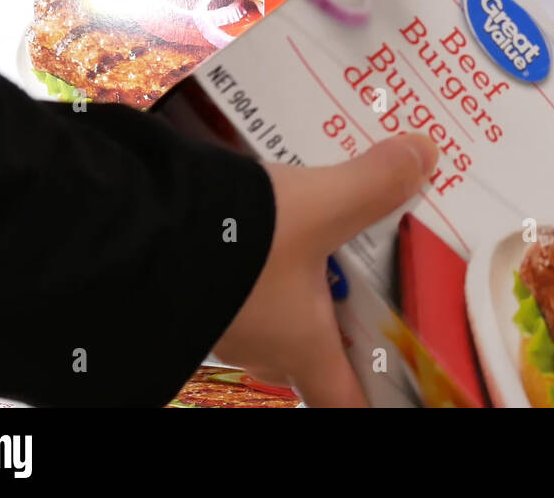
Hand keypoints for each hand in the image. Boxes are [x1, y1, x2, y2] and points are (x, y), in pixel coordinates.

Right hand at [212, 133, 437, 406]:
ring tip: (329, 228)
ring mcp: (221, 319)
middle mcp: (262, 343)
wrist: (128, 230)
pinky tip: (269, 212)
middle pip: (314, 349)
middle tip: (376, 276)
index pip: (345, 398)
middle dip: (344, 317)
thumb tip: (426, 155)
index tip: (400, 382)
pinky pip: (242, 277)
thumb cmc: (234, 241)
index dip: (376, 395)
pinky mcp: (190, 283)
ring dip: (302, 276)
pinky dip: (262, 252)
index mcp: (302, 345)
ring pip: (276, 307)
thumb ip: (374, 183)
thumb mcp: (319, 207)